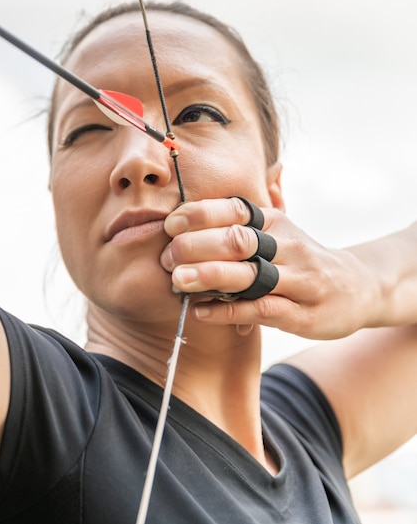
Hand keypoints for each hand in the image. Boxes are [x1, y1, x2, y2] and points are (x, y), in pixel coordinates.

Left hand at [160, 197, 379, 339]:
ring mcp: (298, 280)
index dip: (198, 215)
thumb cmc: (297, 259)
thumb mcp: (275, 232)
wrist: (356, 287)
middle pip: (237, 240)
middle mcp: (287, 246)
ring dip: (209, 276)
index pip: (234, 210)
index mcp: (274, 222)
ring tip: (178, 281)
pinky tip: (201, 311)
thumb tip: (181, 217)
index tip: (170, 225)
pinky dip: (227, 311)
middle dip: (196, 246)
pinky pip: (260, 310)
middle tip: (168, 258)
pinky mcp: (302, 314)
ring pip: (249, 275)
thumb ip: (236, 225)